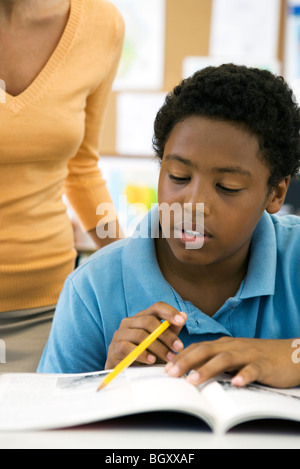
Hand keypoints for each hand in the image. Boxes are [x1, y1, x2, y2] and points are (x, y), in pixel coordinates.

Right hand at [105, 302, 186, 369]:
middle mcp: (129, 322)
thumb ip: (171, 330)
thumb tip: (184, 316)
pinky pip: (128, 347)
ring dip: (158, 347)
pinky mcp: (114, 347)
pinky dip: (142, 354)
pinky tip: (152, 360)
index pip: (156, 307)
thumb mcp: (162, 343)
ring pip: (141, 335)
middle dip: (167, 335)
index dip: (169, 312)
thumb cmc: (147, 356)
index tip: (181, 321)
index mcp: (142, 317)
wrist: (126, 373)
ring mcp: (120, 334)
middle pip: (150, 321)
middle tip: (178, 348)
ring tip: (169, 358)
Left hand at [165, 337, 299, 388]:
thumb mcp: (235, 355)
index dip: (182, 356)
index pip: (199, 347)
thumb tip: (192, 370)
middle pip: (207, 350)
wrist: (291, 354)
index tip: (166, 367)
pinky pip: (253, 369)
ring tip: (194, 380)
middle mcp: (234, 346)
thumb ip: (216, 360)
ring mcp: (249, 354)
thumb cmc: (259, 356)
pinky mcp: (264, 365)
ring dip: (208, 368)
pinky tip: (236, 383)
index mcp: (225, 344)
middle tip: (171, 373)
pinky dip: (244, 375)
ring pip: (226, 358)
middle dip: (187, 361)